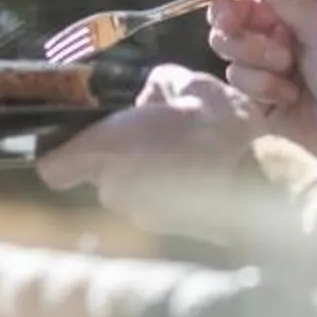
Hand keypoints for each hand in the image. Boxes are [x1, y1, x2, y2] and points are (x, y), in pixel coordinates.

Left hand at [36, 65, 260, 215]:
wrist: (263, 182)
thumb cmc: (219, 130)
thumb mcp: (187, 85)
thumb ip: (155, 88)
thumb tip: (147, 99)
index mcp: (107, 150)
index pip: (53, 167)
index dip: (61, 153)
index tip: (79, 138)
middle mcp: (116, 190)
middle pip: (98, 176)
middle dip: (118, 157)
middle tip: (149, 134)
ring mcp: (143, 216)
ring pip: (129, 192)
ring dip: (145, 175)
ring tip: (179, 152)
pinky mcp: (169, 231)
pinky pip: (155, 206)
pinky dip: (168, 192)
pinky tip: (196, 173)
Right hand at [201, 0, 316, 156]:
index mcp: (302, 1)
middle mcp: (283, 27)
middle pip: (232, 8)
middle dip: (230, 17)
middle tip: (233, 24)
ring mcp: (270, 60)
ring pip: (228, 44)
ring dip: (252, 53)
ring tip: (286, 66)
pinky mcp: (261, 93)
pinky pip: (237, 77)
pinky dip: (260, 84)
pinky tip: (288, 95)